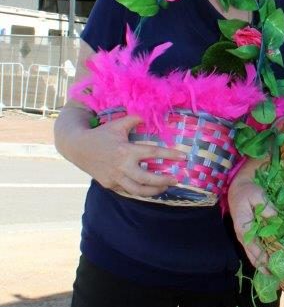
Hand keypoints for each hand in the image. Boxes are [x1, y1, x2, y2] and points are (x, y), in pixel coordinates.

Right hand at [63, 112, 181, 196]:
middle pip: (146, 179)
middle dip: (163, 181)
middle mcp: (121, 167)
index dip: (170, 155)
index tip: (184, 157)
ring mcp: (114, 178)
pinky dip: (138, 191)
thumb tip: (148, 114)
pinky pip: (126, 191)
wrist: (77, 147)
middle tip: (176, 179)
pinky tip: (147, 189)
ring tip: (164, 188)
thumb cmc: (101, 134)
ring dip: (153, 191)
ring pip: (137, 190)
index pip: (152, 153)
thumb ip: (135, 119)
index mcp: (126, 150)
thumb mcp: (118, 124)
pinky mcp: (109, 185)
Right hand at [227, 173, 276, 269]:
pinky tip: (272, 265)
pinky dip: (263, 259)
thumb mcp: (256, 195)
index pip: (254, 247)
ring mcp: (246, 237)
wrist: (238, 189)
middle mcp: (243, 236)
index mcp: (243, 228)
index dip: (263, 258)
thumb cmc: (247, 192)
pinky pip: (256, 251)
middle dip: (264, 268)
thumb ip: (266, 206)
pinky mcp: (250, 236)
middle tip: (277, 279)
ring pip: (254, 256)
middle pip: (253, 257)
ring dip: (264, 267)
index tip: (273, 268)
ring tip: (276, 277)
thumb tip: (275, 217)